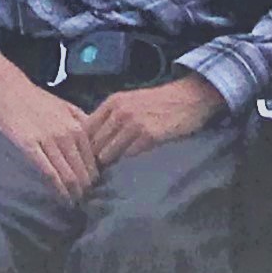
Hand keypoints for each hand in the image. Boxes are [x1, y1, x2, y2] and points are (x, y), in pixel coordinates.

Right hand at [0, 54, 97, 200]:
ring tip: (75, 204)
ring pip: (68, 174)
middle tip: (85, 202)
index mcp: (78, 125)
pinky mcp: (29, 146)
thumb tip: (98, 146)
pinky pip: (48, 173)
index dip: (95, 179)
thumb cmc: (38, 100)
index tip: (95, 191)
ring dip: (74, 193)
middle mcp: (67, 133)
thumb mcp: (67, 107)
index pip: (93, 160)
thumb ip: (84, 124)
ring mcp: (48, 140)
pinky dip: (58, 189)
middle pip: (82, 171)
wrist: (8, 89)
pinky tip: (61, 198)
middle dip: (86, 190)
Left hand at [84, 74, 225, 167]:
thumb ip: (111, 117)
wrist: (188, 98)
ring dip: (109, 165)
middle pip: (94, 144)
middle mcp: (120, 112)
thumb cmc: (158, 103)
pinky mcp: (149, 136)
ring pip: (108, 153)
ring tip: (110, 175)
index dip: (84, 147)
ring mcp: (134, 124)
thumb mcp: (129, 102)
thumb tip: (91, 142)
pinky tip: (129, 168)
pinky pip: (129, 156)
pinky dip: (127, 163)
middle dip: (94, 160)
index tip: (86, 161)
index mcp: (112, 102)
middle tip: (95, 174)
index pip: (86, 130)